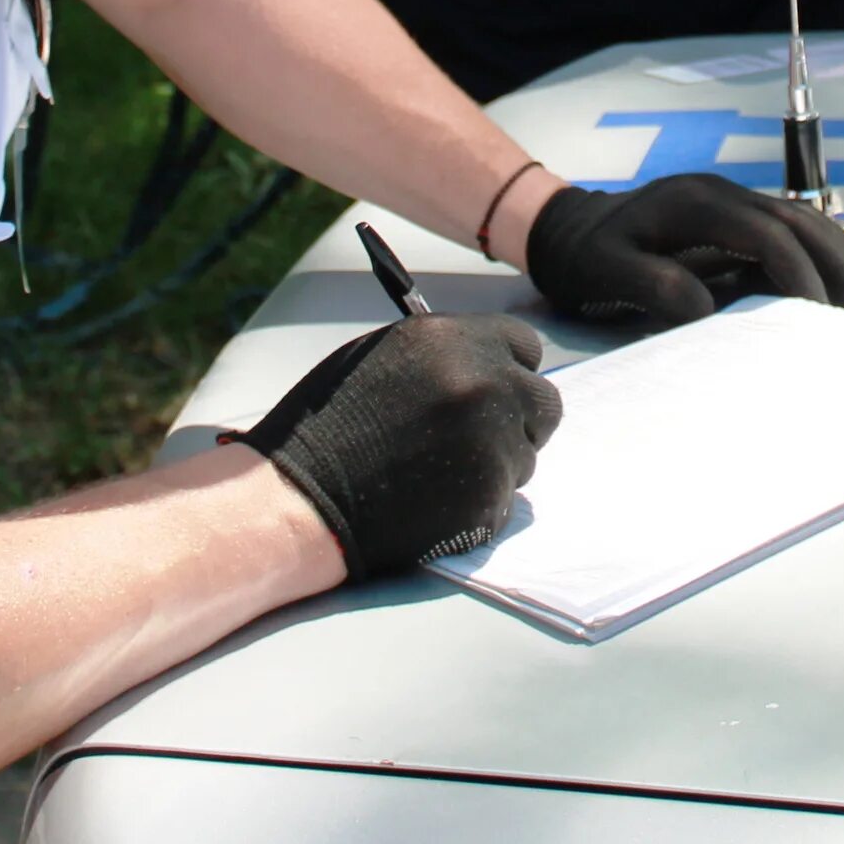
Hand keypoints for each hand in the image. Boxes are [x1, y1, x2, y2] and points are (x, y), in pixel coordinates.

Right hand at [234, 313, 561, 576]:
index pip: (525, 346)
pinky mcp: (490, 496)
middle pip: (544, 401)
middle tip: (479, 438)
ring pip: (525, 455)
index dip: (510, 370)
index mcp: (453, 340)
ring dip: (496, 464)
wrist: (299, 497)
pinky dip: (478, 503)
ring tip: (435, 473)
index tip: (496, 388)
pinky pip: (505, 498)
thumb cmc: (327, 426)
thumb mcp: (383, 359)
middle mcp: (483, 383)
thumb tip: (492, 362)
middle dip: (519, 419)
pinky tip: (431, 502)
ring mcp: (492, 442)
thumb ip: (446, 355)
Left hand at [524, 172, 843, 329]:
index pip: (766, 232)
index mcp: (696, 202)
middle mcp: (724, 193)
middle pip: (798, 220)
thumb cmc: (585, 256)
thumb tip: (705, 305)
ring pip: (803, 222)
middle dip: (837, 264)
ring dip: (840, 259)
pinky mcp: (738, 218)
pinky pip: (793, 230)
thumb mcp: (602, 270)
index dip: (798, 271)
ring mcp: (734, 201)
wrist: (571, 228)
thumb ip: (649, 283)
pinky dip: (826, 256)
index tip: (819, 314)